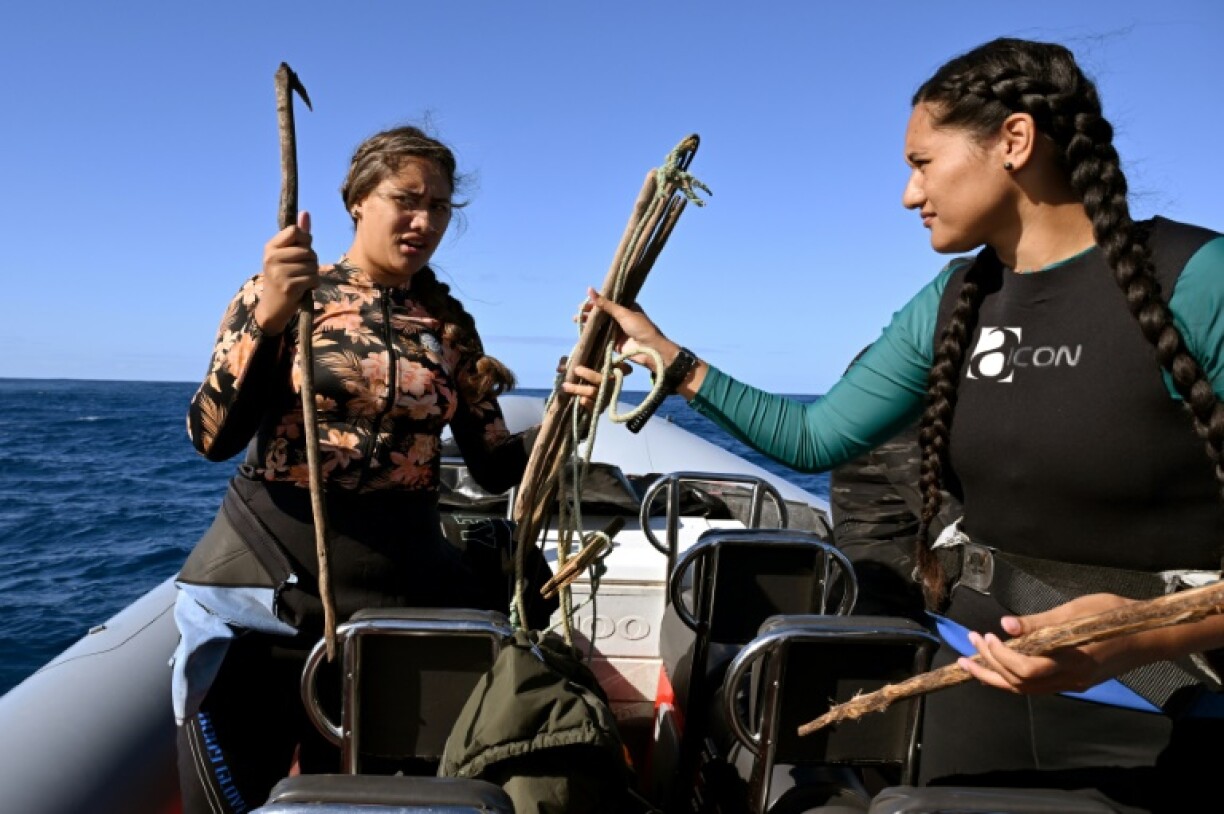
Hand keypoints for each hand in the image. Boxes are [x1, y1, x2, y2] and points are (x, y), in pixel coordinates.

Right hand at [254, 211, 317, 334]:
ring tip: (302, 280)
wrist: (272, 307)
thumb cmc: (284, 278)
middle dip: (312, 260)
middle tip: (302, 270)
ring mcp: (279, 272)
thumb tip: (305, 213)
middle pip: (308, 250)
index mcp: (270, 247)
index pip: (295, 231)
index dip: (305, 240)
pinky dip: (313, 284)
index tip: (302, 250)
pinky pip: (313, 278)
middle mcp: (272, 258)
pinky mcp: (288, 286)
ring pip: (312, 264)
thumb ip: (298, 236)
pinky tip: (304, 289)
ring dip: (313, 274)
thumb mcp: (287, 255)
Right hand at [574, 288, 678, 373]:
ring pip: (600, 325)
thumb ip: (605, 304)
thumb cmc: (641, 328)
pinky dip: (593, 335)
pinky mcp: (615, 343)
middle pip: (602, 314)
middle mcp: (621, 318)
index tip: (583, 304)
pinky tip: (583, 333)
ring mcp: (618, 331)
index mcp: (626, 307)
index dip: (595, 302)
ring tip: (576, 322)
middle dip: (590, 314)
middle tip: (577, 314)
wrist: (651, 350)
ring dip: (589, 324)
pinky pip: (601, 338)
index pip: (607, 302)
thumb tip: (590, 290)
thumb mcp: (622, 313)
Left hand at [959, 593, 1136, 694]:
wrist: (1149, 636)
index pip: (1025, 669)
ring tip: (973, 660)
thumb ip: (1039, 622)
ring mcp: (1073, 684)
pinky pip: (1037, 687)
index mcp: (1071, 661)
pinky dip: (1013, 678)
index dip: (1000, 656)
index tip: (985, 636)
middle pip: (1019, 684)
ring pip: (1026, 689)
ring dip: (996, 676)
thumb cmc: (1115, 617)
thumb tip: (1006, 625)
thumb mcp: (1076, 611)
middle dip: (988, 667)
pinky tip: (1000, 666)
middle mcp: (1070, 679)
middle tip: (968, 646)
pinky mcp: (1075, 682)